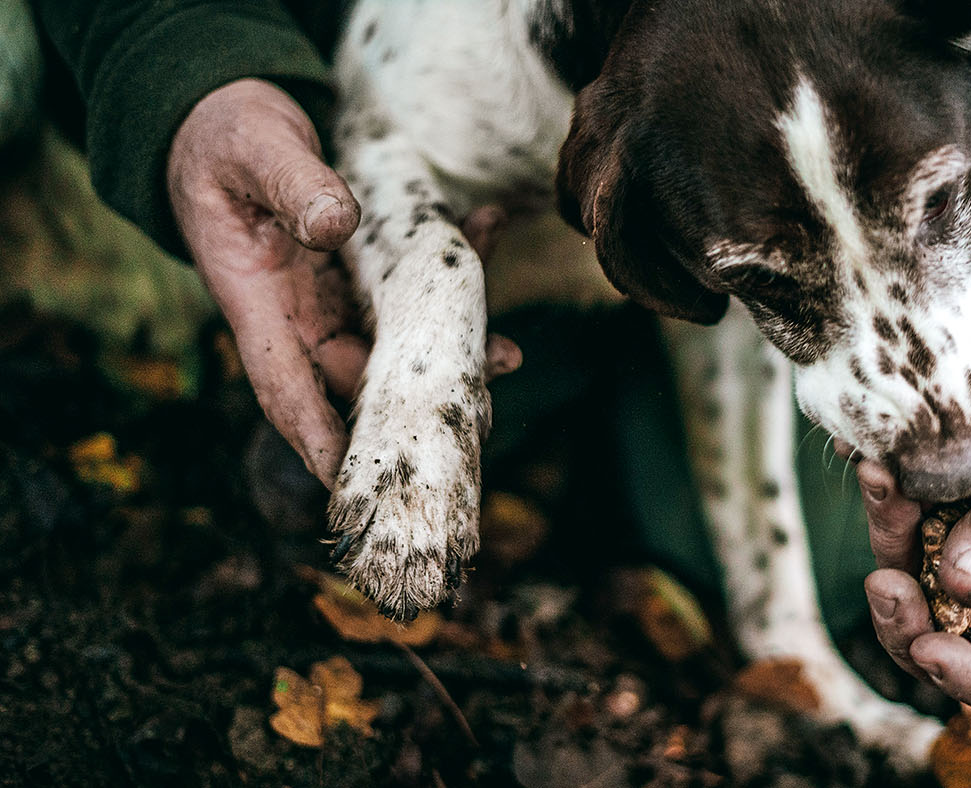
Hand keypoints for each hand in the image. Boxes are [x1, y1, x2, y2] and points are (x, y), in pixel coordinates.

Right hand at [168, 79, 518, 486]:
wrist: (230, 120)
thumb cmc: (227, 139)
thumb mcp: (254, 148)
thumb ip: (291, 184)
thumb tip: (334, 225)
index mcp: (257, 302)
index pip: (286, 387)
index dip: (319, 438)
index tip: (354, 481)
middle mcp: (299, 314)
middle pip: (357, 380)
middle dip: (413, 405)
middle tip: (475, 414)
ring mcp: (334, 299)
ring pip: (396, 343)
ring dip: (450, 347)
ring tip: (505, 352)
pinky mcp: (363, 275)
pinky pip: (412, 288)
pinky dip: (451, 271)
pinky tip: (488, 230)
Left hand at [860, 356, 970, 714]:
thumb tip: (961, 590)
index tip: (931, 649)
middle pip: (948, 644)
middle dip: (906, 623)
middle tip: (881, 582)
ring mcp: (968, 557)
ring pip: (911, 584)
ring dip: (887, 542)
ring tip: (880, 480)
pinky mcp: (937, 518)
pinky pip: (899, 527)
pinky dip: (884, 501)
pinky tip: (873, 462)